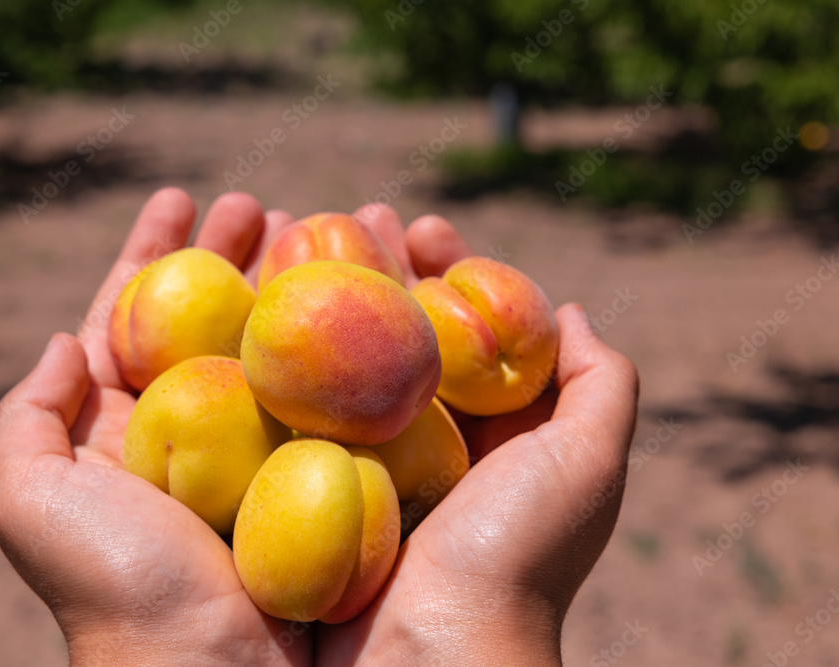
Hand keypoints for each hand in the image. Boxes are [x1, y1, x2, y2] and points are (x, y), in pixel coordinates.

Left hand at [0, 189, 308, 665]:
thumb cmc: (115, 587)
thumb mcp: (33, 503)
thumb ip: (27, 418)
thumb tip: (62, 341)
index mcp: (126, 424)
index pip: (136, 314)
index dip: (154, 252)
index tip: (181, 197)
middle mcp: (197, 427)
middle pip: (216, 317)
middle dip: (236, 256)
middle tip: (267, 206)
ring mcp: (263, 445)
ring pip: (279, 344)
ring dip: (298, 284)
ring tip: (324, 230)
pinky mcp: (318, 468)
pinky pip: (333, 391)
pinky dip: (348, 344)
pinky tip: (368, 302)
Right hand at [317, 204, 639, 665]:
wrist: (428, 657)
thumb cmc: (516, 556)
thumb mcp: (589, 463)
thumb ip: (601, 385)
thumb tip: (570, 311)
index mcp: (484, 431)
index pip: (463, 327)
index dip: (448, 271)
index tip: (427, 228)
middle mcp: (419, 440)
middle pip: (396, 329)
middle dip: (380, 266)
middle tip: (358, 214)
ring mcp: (356, 458)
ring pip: (340, 355)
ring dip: (326, 293)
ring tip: (305, 234)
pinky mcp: (300, 480)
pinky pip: (290, 401)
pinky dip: (279, 349)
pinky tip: (265, 302)